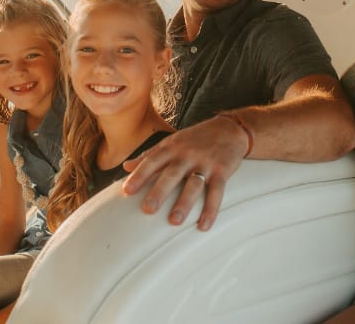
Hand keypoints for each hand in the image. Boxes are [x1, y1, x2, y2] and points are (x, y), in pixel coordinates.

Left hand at [121, 116, 249, 230]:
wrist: (230, 129)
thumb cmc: (196, 138)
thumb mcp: (172, 142)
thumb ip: (149, 154)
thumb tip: (125, 167)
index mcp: (172, 147)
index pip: (152, 161)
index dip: (139, 175)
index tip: (126, 191)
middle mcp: (187, 154)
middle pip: (172, 174)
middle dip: (160, 191)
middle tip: (148, 209)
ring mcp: (205, 163)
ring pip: (194, 184)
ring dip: (185, 203)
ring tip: (175, 221)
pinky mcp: (222, 171)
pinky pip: (217, 192)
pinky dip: (211, 209)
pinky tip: (203, 225)